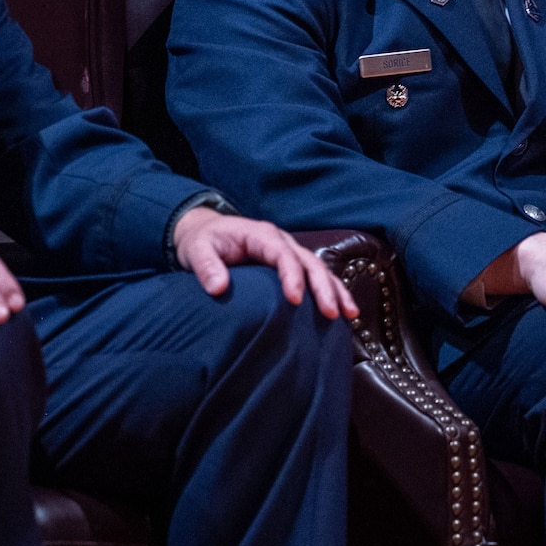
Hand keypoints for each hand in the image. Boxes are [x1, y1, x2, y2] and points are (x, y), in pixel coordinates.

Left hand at [172, 207, 358, 319]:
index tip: (295, 300)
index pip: (282, 254)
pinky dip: (332, 291)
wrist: (205, 232)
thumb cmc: (203, 241)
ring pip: (319, 269)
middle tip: (332, 312)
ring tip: (349, 314)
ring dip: (335, 290)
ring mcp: (288, 252)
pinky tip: (344, 311)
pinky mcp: (291, 265)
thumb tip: (217, 288)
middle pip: (309, 261)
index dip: (291, 276)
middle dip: (323, 287)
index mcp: (260, 235)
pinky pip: (315, 277)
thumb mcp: (197, 249)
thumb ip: (206, 266)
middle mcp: (280, 241)